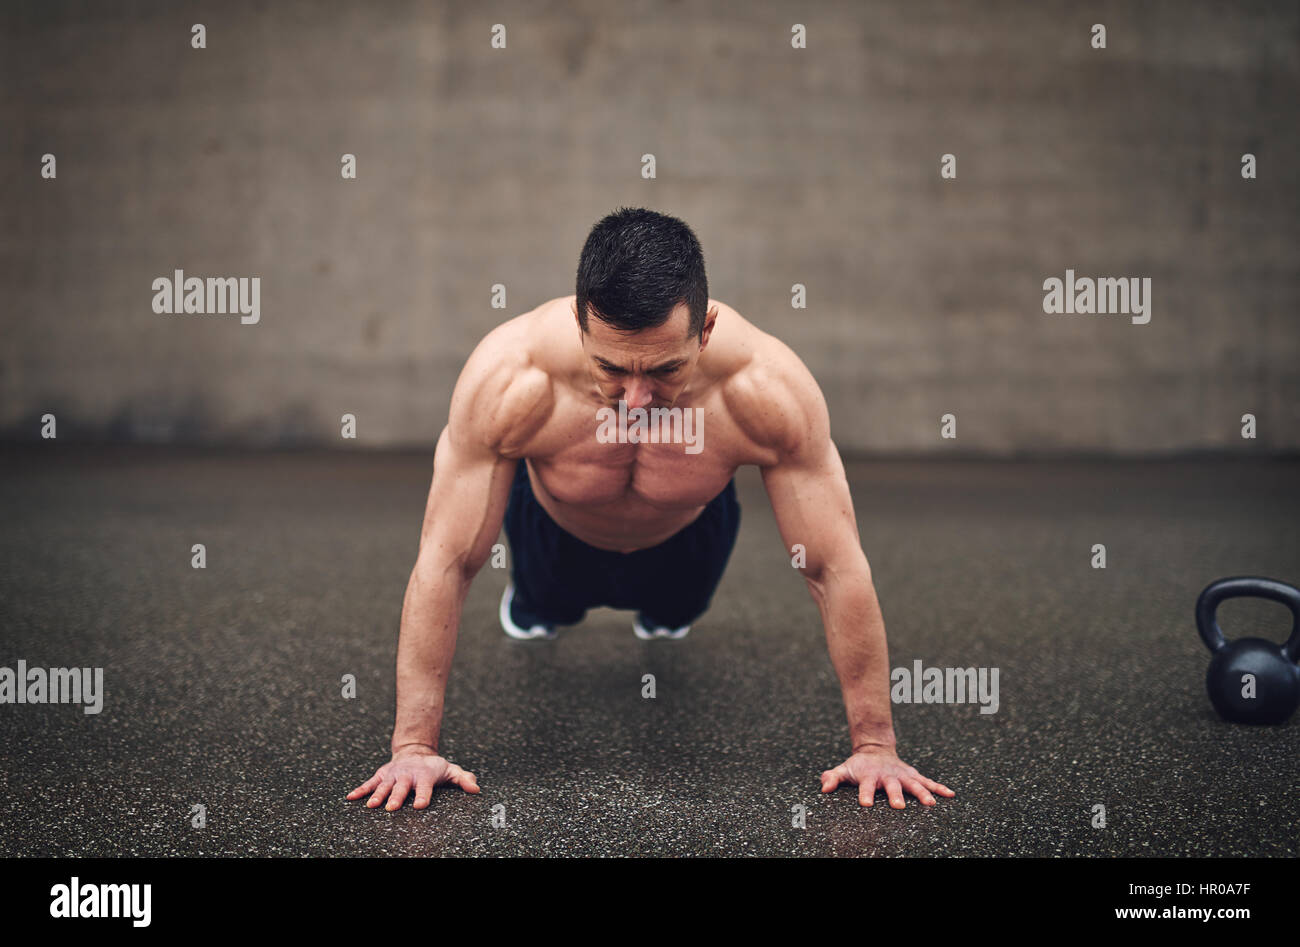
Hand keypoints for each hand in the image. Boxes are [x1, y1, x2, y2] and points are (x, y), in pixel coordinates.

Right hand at [347, 744, 479, 810]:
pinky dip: (360, 790)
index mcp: (424, 775)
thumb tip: (476, 789)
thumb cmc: (434, 767)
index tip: (421, 805)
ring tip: (372, 805)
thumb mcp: (451, 770)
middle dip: (397, 797)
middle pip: (402, 787)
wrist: (415, 751)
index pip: (425, 787)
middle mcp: (407, 775)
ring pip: (384, 785)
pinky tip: (350, 798)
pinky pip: (369, 783)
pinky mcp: (382, 775)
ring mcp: (393, 774)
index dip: (423, 795)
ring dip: (377, 795)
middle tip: (392, 808)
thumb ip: (463, 779)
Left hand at [820, 745, 953, 807]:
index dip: (865, 794)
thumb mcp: (843, 769)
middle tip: (898, 806)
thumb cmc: (858, 766)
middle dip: (895, 795)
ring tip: (931, 804)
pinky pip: (928, 782)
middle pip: (892, 786)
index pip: (866, 786)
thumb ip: (832, 778)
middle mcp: (887, 776)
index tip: (866, 804)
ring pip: (913, 784)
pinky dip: (939, 788)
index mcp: (869, 776)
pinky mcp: (913, 775)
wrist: (875, 749)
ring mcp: (902, 775)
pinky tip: (950, 795)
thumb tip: (824, 788)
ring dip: (922, 793)